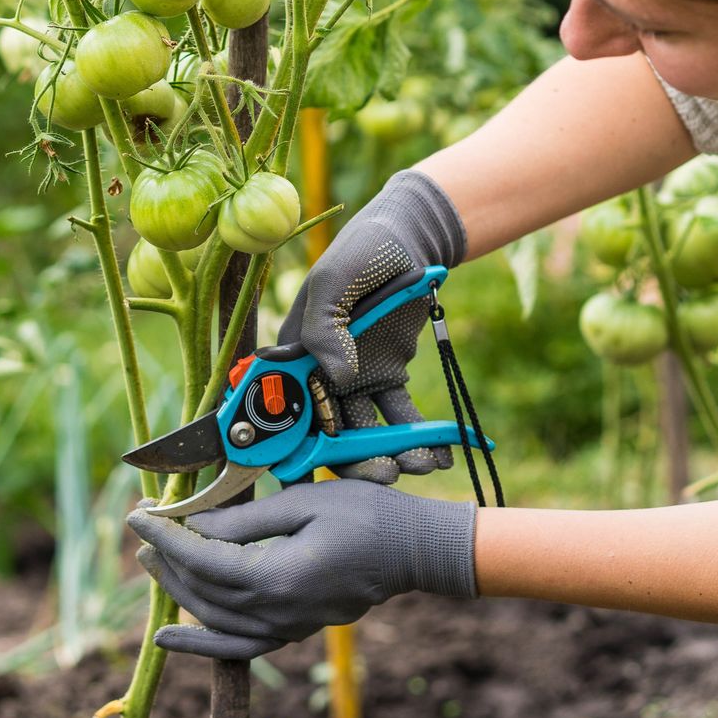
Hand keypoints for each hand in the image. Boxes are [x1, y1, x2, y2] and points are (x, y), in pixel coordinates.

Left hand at [127, 480, 477, 659]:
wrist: (415, 552)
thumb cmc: (366, 516)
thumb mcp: (303, 502)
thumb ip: (245, 519)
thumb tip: (194, 525)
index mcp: (276, 577)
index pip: (202, 558)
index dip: (167, 536)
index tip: (139, 514)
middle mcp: (276, 612)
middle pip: (202, 590)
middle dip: (166, 559)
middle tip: (143, 530)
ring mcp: (286, 627)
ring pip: (213, 618)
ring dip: (177, 592)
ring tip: (151, 564)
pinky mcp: (294, 630)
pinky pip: (238, 646)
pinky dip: (201, 645)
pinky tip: (169, 639)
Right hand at [280, 168, 467, 481]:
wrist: (412, 241)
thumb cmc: (364, 251)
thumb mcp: (335, 279)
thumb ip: (325, 327)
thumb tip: (335, 377)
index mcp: (294, 352)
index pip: (280, 407)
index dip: (284, 446)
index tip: (301, 476)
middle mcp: (318, 373)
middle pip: (325, 432)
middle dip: (350, 461)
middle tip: (381, 475)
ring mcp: (354, 379)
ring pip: (363, 432)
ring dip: (386, 455)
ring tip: (416, 466)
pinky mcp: (388, 376)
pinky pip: (399, 416)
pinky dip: (417, 438)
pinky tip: (437, 455)